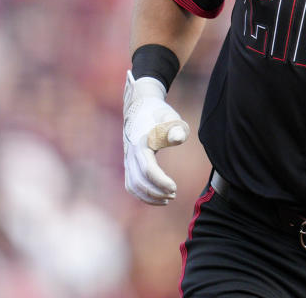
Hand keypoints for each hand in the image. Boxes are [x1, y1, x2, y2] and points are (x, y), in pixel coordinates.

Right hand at [122, 71, 189, 204]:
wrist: (140, 107)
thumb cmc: (159, 113)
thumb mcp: (170, 116)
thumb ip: (176, 128)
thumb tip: (178, 139)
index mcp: (141, 143)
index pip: (148, 170)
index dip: (161, 182)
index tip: (175, 188)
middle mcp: (131, 154)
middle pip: (138, 181)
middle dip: (156, 192)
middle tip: (174, 195)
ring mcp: (127, 159)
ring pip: (132, 185)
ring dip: (149, 196)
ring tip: (168, 199)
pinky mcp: (128, 163)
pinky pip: (131, 184)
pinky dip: (142, 194)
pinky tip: (158, 196)